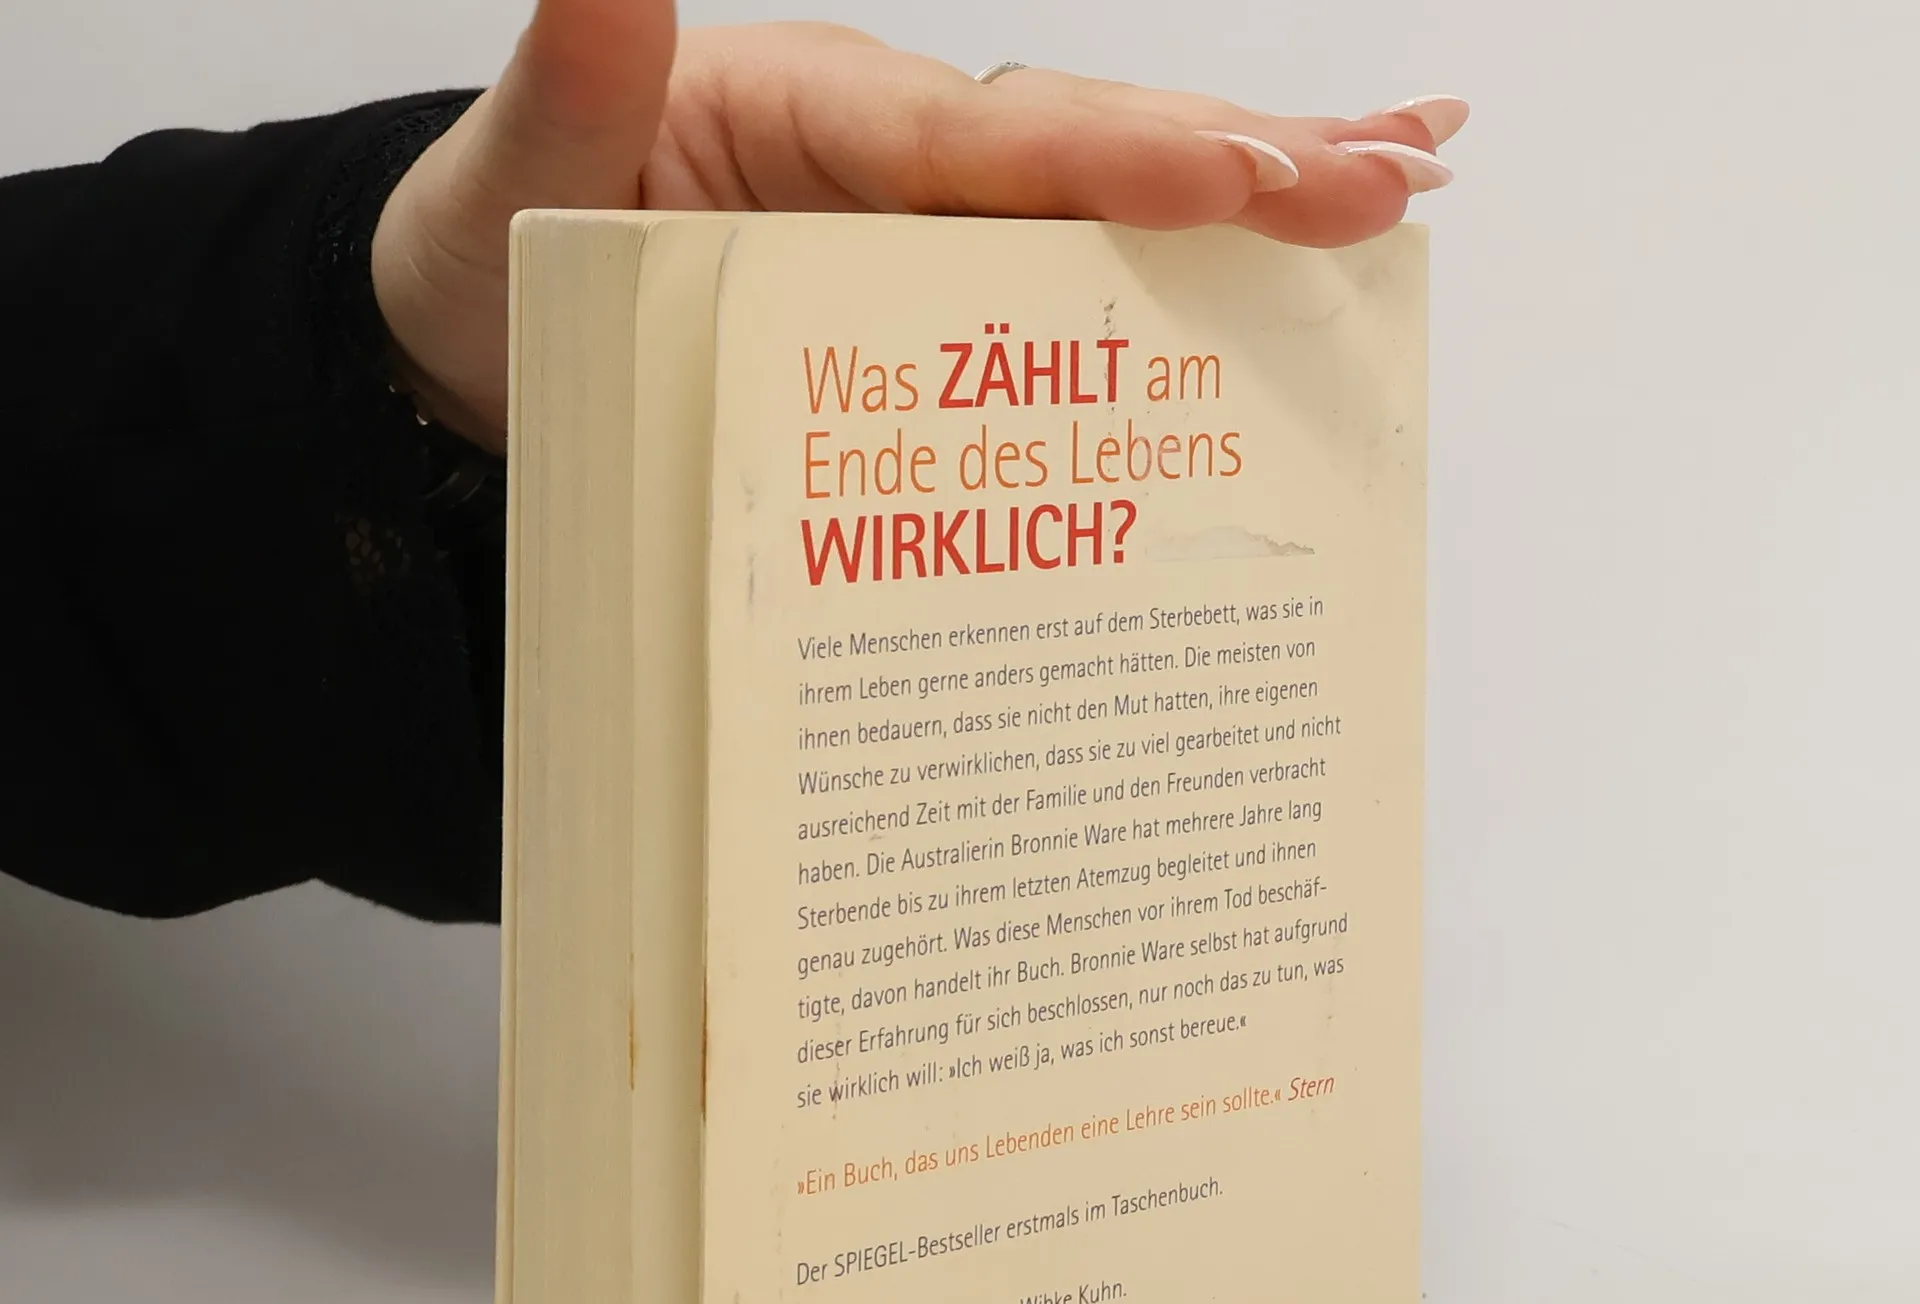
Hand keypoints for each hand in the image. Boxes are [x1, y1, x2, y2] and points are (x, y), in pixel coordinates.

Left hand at [372, 0, 1465, 450]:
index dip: (1111, 159)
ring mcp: (920, 233)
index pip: (982, 136)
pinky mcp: (929, 305)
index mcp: (809, 119)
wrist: (482, 349)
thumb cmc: (501, 261)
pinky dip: (1175, 282)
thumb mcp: (514, 177)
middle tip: (1393, 176)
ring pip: (1107, 208)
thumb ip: (573, 85)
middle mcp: (890, 162)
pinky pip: (1064, 290)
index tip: (1233, 178)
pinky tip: (1271, 283)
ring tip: (1395, 193)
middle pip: (1088, 150)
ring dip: (1254, 202)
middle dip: (1240, 162)